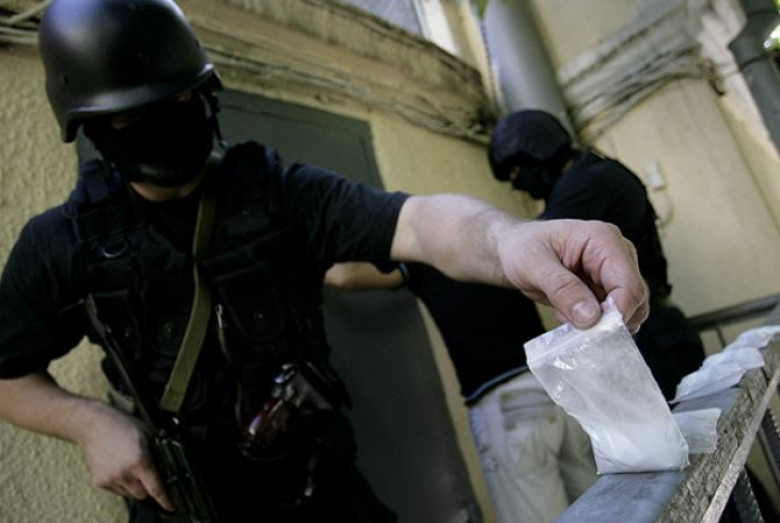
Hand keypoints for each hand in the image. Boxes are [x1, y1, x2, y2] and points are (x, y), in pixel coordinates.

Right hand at [77, 402, 173, 511]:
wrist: (93, 425)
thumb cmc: (120, 425)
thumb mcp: (146, 434)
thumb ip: (156, 452)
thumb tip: (166, 467)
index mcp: (138, 461)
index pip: (155, 488)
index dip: (165, 499)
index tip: (170, 506)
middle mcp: (124, 473)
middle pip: (143, 494)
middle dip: (148, 487)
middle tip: (147, 473)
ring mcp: (110, 479)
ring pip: (130, 494)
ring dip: (134, 486)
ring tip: (130, 466)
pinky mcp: (100, 482)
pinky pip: (117, 491)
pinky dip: (122, 484)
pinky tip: (120, 468)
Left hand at [498, 219, 648, 332]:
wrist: (516, 249)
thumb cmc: (523, 248)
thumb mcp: (534, 266)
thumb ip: (562, 289)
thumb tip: (591, 317)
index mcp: (603, 239)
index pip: (628, 282)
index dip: (618, 312)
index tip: (595, 331)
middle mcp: (617, 254)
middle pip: (635, 298)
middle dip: (609, 320)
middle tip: (576, 328)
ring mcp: (614, 272)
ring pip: (628, 309)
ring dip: (601, 323)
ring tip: (567, 316)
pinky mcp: (607, 288)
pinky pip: (612, 315)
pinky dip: (594, 323)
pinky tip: (569, 315)